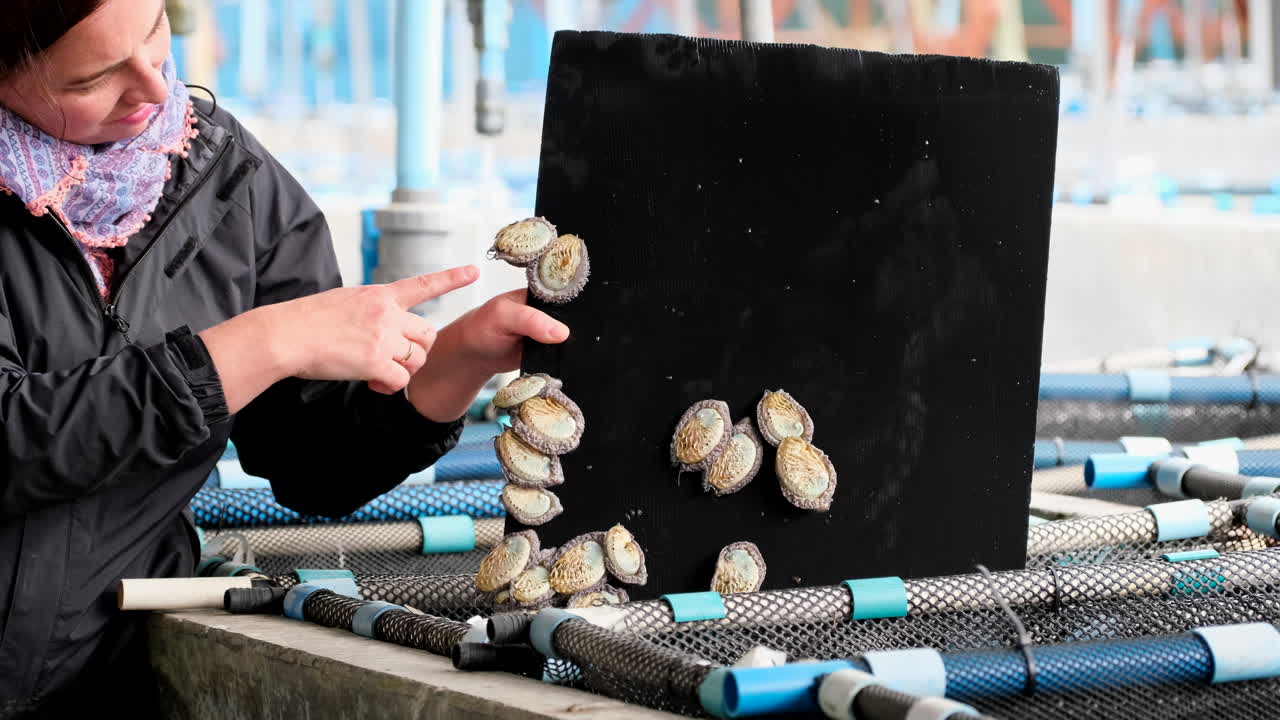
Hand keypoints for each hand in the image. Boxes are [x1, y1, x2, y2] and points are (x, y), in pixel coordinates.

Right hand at [266, 266, 478, 393]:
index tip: (474, 271)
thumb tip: (386, 331)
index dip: (451, 277)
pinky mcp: (374, 361)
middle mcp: (386, 313)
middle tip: (393, 361)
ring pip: (417, 360)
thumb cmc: (306, 321)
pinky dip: (389, 388)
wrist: (284, 335)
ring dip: (403, 372)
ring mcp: (382, 336)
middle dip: (417, 352)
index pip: (423, 284)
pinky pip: (400, 381)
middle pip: (428, 335)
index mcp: (379, 295)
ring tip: (376, 374)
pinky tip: (372, 384)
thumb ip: (373, 311)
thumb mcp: (345, 301)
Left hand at [407, 288, 569, 421]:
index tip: (577, 317)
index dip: (573, 305)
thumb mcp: (503, 316)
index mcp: (538, 294)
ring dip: (567, 346)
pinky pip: (562, 355)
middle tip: (562, 338)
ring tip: (556, 349)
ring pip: (570, 338)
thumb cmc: (482, 328)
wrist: (475, 356)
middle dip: (572, 328)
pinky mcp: (549, 352)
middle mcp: (547, 312)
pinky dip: (561, 359)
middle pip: (572, 317)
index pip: (565, 295)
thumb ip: (530, 320)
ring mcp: (549, 332)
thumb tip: (561, 332)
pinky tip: (557, 359)